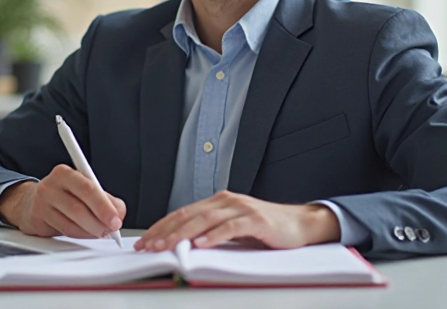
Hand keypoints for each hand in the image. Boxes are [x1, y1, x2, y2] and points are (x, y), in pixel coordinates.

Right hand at [0, 164, 125, 238]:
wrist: (30, 202)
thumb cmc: (63, 193)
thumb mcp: (83, 188)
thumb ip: (104, 198)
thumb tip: (119, 212)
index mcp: (64, 173)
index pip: (87, 188)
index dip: (104, 206)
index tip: (116, 218)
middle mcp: (50, 187)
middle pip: (78, 208)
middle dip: (100, 221)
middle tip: (112, 229)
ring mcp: (42, 205)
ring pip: (72, 224)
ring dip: (91, 231)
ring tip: (102, 232)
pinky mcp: (38, 222)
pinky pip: (65, 232)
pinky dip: (81, 235)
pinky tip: (88, 233)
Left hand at [135, 191, 339, 251]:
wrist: (300, 224)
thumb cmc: (267, 228)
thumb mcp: (234, 228)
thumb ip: (212, 232)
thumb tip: (184, 245)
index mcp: (219, 202)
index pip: (183, 213)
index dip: (162, 226)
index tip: (146, 241)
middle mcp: (227, 201)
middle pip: (189, 215)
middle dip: (166, 231)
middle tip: (149, 246)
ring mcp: (241, 208)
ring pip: (205, 220)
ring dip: (183, 234)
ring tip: (167, 246)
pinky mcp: (256, 220)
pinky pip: (230, 228)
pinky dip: (213, 236)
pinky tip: (200, 244)